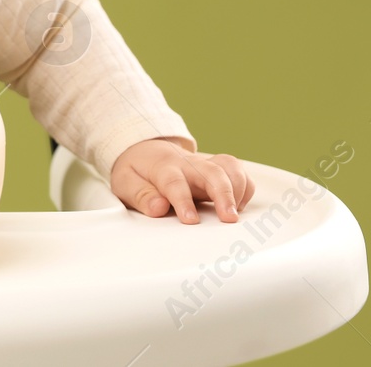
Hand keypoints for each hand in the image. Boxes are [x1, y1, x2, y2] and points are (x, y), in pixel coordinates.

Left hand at [110, 138, 253, 223]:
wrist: (145, 149)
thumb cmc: (137, 170)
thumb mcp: (125, 182)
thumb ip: (141, 196)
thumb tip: (158, 208)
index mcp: (163, 167)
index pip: (175, 182)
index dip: (183, 201)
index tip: (190, 220)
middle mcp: (188, 163)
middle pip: (212, 171)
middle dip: (224, 194)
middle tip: (229, 219)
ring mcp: (204, 164)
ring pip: (229, 166)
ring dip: (237, 188)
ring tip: (235, 213)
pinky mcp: (216, 168)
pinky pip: (237, 170)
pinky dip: (244, 186)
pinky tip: (238, 205)